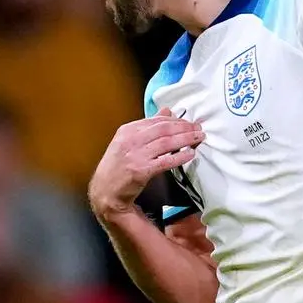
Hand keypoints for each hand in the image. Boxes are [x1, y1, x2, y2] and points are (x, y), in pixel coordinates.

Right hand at [89, 108, 203, 213]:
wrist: (104, 190)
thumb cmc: (117, 167)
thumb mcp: (128, 141)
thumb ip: (148, 127)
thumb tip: (166, 111)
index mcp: (127, 130)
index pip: (156, 121)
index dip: (176, 120)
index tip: (189, 122)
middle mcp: (130, 140)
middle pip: (164, 129)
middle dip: (184, 127)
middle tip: (198, 128)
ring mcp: (135, 155)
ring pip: (167, 142)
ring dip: (186, 139)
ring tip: (198, 138)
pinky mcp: (141, 171)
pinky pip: (165, 161)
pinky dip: (180, 156)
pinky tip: (190, 154)